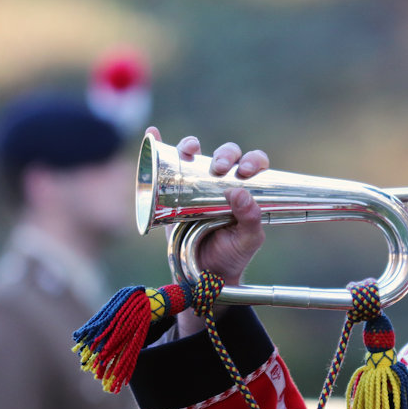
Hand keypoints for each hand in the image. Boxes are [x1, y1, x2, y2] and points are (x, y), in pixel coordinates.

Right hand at [145, 126, 270, 335]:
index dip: (252, 160)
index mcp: (248, 189)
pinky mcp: (173, 189)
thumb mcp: (247, 240)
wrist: (202, 274)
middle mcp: (224, 181)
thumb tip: (239, 192)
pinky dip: (158, 143)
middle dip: (224, 154)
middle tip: (219, 168)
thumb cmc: (231, 254)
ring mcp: (198, 183)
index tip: (245, 172)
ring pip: (197, 153)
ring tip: (190, 151)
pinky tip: (153, 134)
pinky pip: (165, 161)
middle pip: (226, 154)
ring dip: (192, 145)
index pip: (254, 163)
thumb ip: (251, 219)